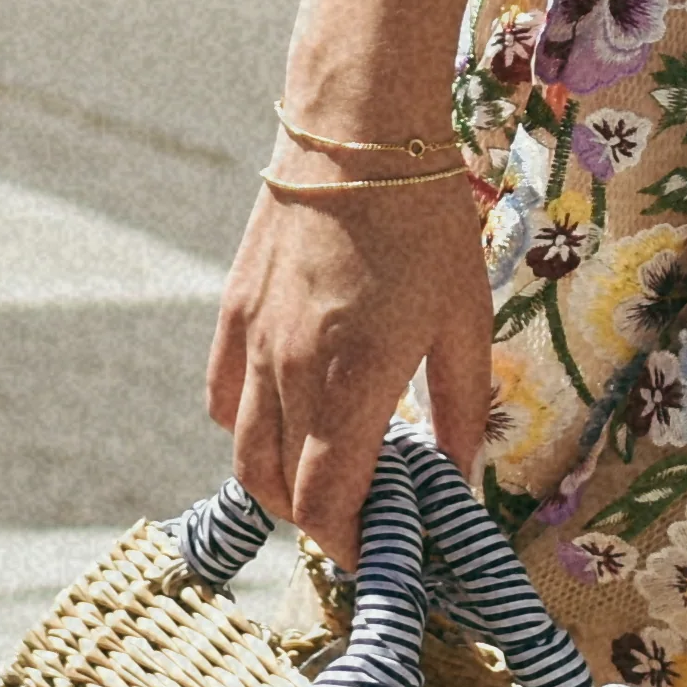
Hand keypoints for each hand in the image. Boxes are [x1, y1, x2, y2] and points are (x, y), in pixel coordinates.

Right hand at [207, 177, 495, 556]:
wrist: (356, 134)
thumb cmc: (426, 223)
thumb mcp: (465, 319)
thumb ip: (461, 408)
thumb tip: (459, 476)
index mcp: (352, 383)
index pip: (328, 504)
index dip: (351, 545)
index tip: (383, 552)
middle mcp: (288, 374)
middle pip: (277, 490)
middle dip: (319, 521)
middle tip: (365, 518)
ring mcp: (251, 343)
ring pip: (243, 452)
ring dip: (280, 483)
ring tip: (330, 474)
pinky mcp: (232, 313)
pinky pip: (221, 399)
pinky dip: (247, 430)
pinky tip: (289, 419)